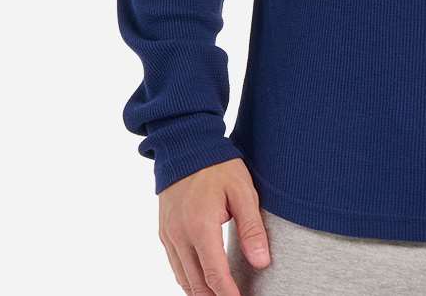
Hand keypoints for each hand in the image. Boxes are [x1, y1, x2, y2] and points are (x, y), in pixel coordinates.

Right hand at [158, 157, 270, 294]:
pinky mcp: (164, 232)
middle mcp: (179, 235)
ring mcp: (168, 235)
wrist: (186, 144)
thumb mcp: (242, 191)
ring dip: (200, 292)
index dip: (228, 294)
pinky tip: (201, 283)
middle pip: (196, 283)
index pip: (214, 274)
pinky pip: (175, 265)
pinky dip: (188, 279)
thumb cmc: (218, 166)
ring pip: (182, 278)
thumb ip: (252, 228)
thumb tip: (261, 262)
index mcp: (200, 226)